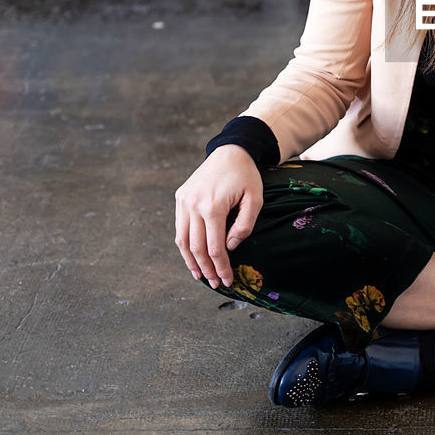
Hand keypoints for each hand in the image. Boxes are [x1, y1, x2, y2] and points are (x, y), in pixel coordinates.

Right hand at [174, 145, 264, 288]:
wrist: (231, 151)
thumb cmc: (247, 176)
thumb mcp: (255, 199)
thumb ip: (245, 225)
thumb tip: (230, 247)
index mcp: (213, 206)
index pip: (215, 247)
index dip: (221, 267)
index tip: (228, 280)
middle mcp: (194, 205)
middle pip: (196, 247)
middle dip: (206, 269)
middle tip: (215, 283)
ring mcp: (184, 201)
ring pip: (182, 240)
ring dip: (190, 261)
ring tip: (200, 276)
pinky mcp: (180, 198)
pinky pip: (179, 228)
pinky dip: (184, 245)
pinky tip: (192, 257)